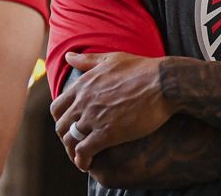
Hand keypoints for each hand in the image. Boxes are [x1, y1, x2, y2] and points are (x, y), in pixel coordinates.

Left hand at [50, 52, 176, 170]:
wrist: (163, 83)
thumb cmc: (142, 69)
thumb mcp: (111, 59)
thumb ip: (87, 61)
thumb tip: (68, 56)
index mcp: (83, 85)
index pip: (57, 108)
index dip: (61, 120)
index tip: (70, 127)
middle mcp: (84, 101)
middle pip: (61, 126)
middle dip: (65, 138)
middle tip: (75, 145)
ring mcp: (94, 117)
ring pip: (70, 140)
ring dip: (72, 151)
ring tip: (80, 158)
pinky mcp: (107, 133)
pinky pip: (84, 151)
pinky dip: (82, 160)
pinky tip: (86, 165)